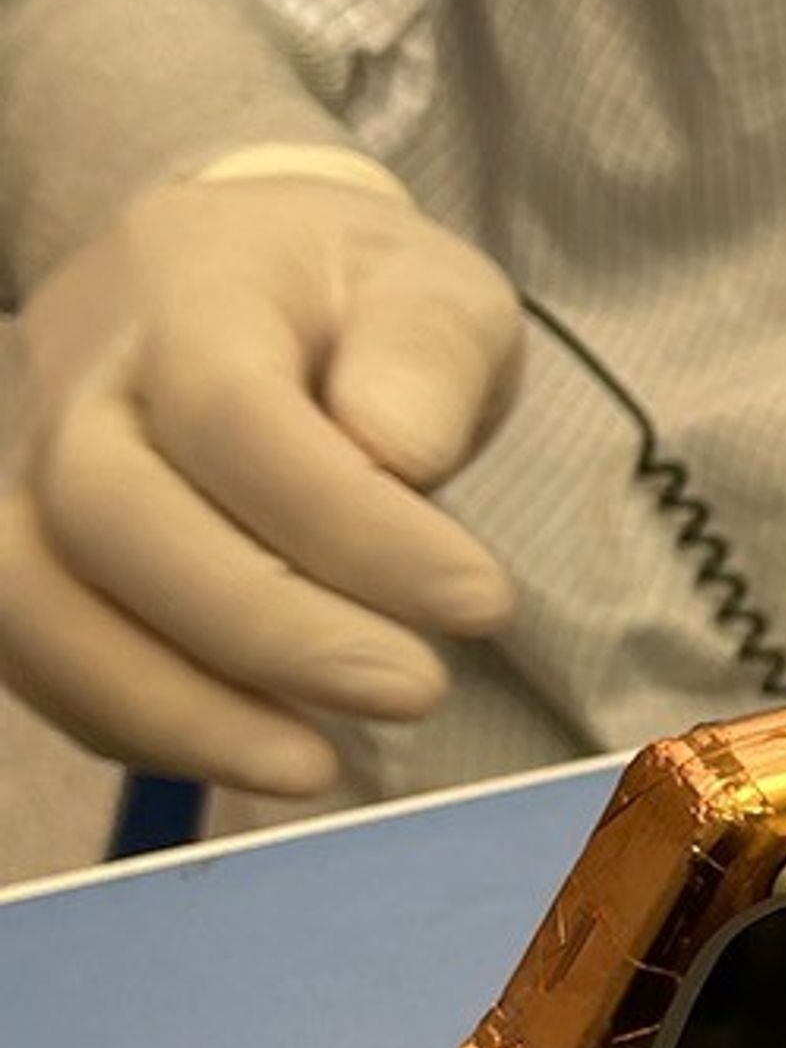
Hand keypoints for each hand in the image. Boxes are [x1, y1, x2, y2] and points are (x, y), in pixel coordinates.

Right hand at [0, 164, 520, 795]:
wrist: (239, 281)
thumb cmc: (349, 301)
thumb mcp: (431, 288)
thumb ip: (428, 353)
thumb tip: (397, 448)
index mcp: (192, 286)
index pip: (232, 413)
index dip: (352, 525)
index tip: (480, 600)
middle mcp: (83, 378)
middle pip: (110, 511)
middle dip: (266, 630)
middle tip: (415, 688)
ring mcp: (31, 468)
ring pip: (36, 599)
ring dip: (176, 708)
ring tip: (315, 766)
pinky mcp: (31, 555)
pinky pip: (35, 656)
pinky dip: (140, 725)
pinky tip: (257, 749)